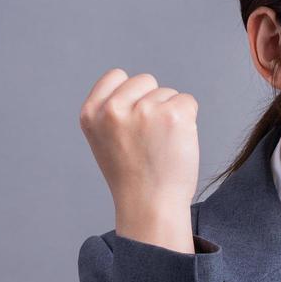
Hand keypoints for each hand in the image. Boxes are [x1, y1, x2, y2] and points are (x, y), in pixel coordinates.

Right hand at [78, 68, 200, 249]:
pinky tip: (177, 143)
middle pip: (146, 81)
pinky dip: (189, 120)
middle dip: (152, 102)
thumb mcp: (105, 140)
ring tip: (161, 146)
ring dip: (170, 114)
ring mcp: (144, 111)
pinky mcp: (173, 116)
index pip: (116, 76)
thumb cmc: (132, 176)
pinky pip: (188, 101)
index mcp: (91, 113)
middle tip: (149, 139)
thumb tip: (138, 90)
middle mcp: (113, 109)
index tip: (134, 120)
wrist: (150, 206)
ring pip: (168, 93)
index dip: (132, 94)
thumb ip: (113, 112)